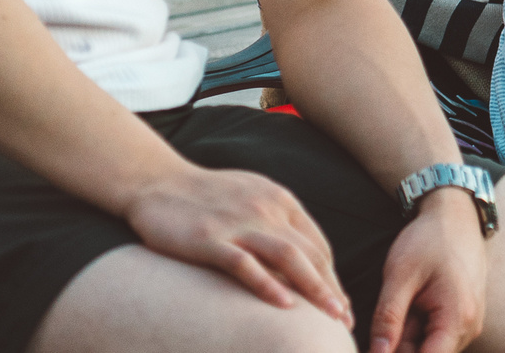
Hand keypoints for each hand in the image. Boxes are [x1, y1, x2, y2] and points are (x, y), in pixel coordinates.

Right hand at [125, 162, 351, 326]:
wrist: (159, 182)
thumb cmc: (208, 196)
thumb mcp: (254, 198)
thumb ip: (278, 222)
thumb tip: (300, 257)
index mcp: (282, 201)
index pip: (318, 245)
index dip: (333, 277)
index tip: (341, 304)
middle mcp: (268, 210)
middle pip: (311, 254)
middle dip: (332, 289)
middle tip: (345, 320)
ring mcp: (239, 224)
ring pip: (289, 257)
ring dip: (314, 288)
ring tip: (331, 317)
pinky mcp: (210, 239)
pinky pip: (245, 264)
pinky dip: (267, 285)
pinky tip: (284, 306)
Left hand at [367, 192, 489, 352]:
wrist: (456, 215)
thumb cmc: (429, 240)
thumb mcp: (400, 276)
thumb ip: (387, 319)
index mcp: (457, 318)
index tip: (375, 348)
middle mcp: (468, 327)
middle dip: (397, 348)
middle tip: (382, 321)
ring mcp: (467, 324)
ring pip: (428, 348)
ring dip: (404, 340)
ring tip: (395, 309)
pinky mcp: (461, 319)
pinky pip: (433, 337)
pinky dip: (413, 331)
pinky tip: (404, 310)